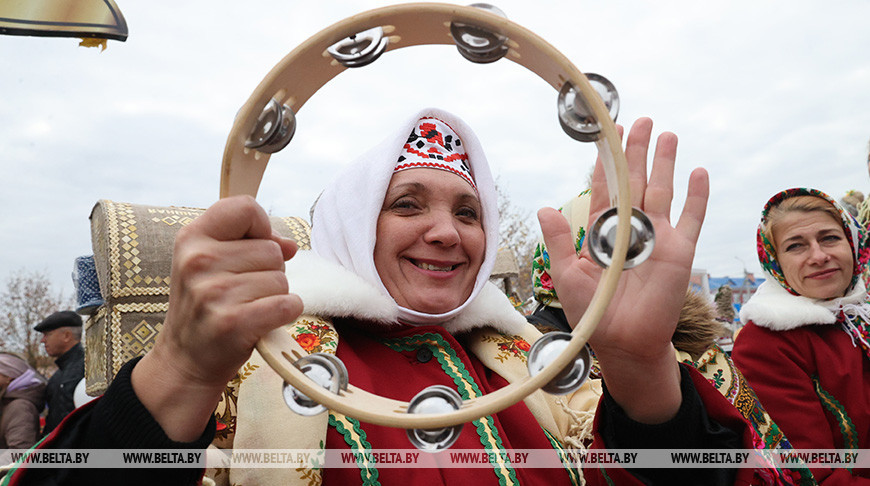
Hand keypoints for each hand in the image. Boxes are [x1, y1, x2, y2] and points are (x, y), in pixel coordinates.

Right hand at [132, 196, 303, 439]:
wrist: (185, 360)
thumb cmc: (206, 306)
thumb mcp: (213, 263)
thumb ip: (252, 243)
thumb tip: (290, 246)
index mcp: (192, 238)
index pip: (245, 207)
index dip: (261, 227)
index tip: (253, 246)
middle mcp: (199, 261)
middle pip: (272, 250)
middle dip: (269, 271)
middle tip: (242, 293)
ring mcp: (214, 292)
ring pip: (281, 279)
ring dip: (274, 296)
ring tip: (246, 308)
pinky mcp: (233, 322)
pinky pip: (287, 304)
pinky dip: (285, 314)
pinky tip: (262, 321)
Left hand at [538, 118, 708, 422]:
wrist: (622, 343)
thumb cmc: (592, 313)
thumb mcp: (568, 274)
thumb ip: (561, 240)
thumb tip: (545, 207)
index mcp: (603, 232)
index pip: (607, 188)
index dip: (607, 162)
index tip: (607, 134)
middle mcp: (632, 229)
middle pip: (635, 181)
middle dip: (637, 151)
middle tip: (641, 121)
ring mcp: (658, 238)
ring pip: (662, 191)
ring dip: (665, 163)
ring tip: (667, 134)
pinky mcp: (680, 252)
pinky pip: (692, 219)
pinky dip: (697, 197)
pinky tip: (698, 172)